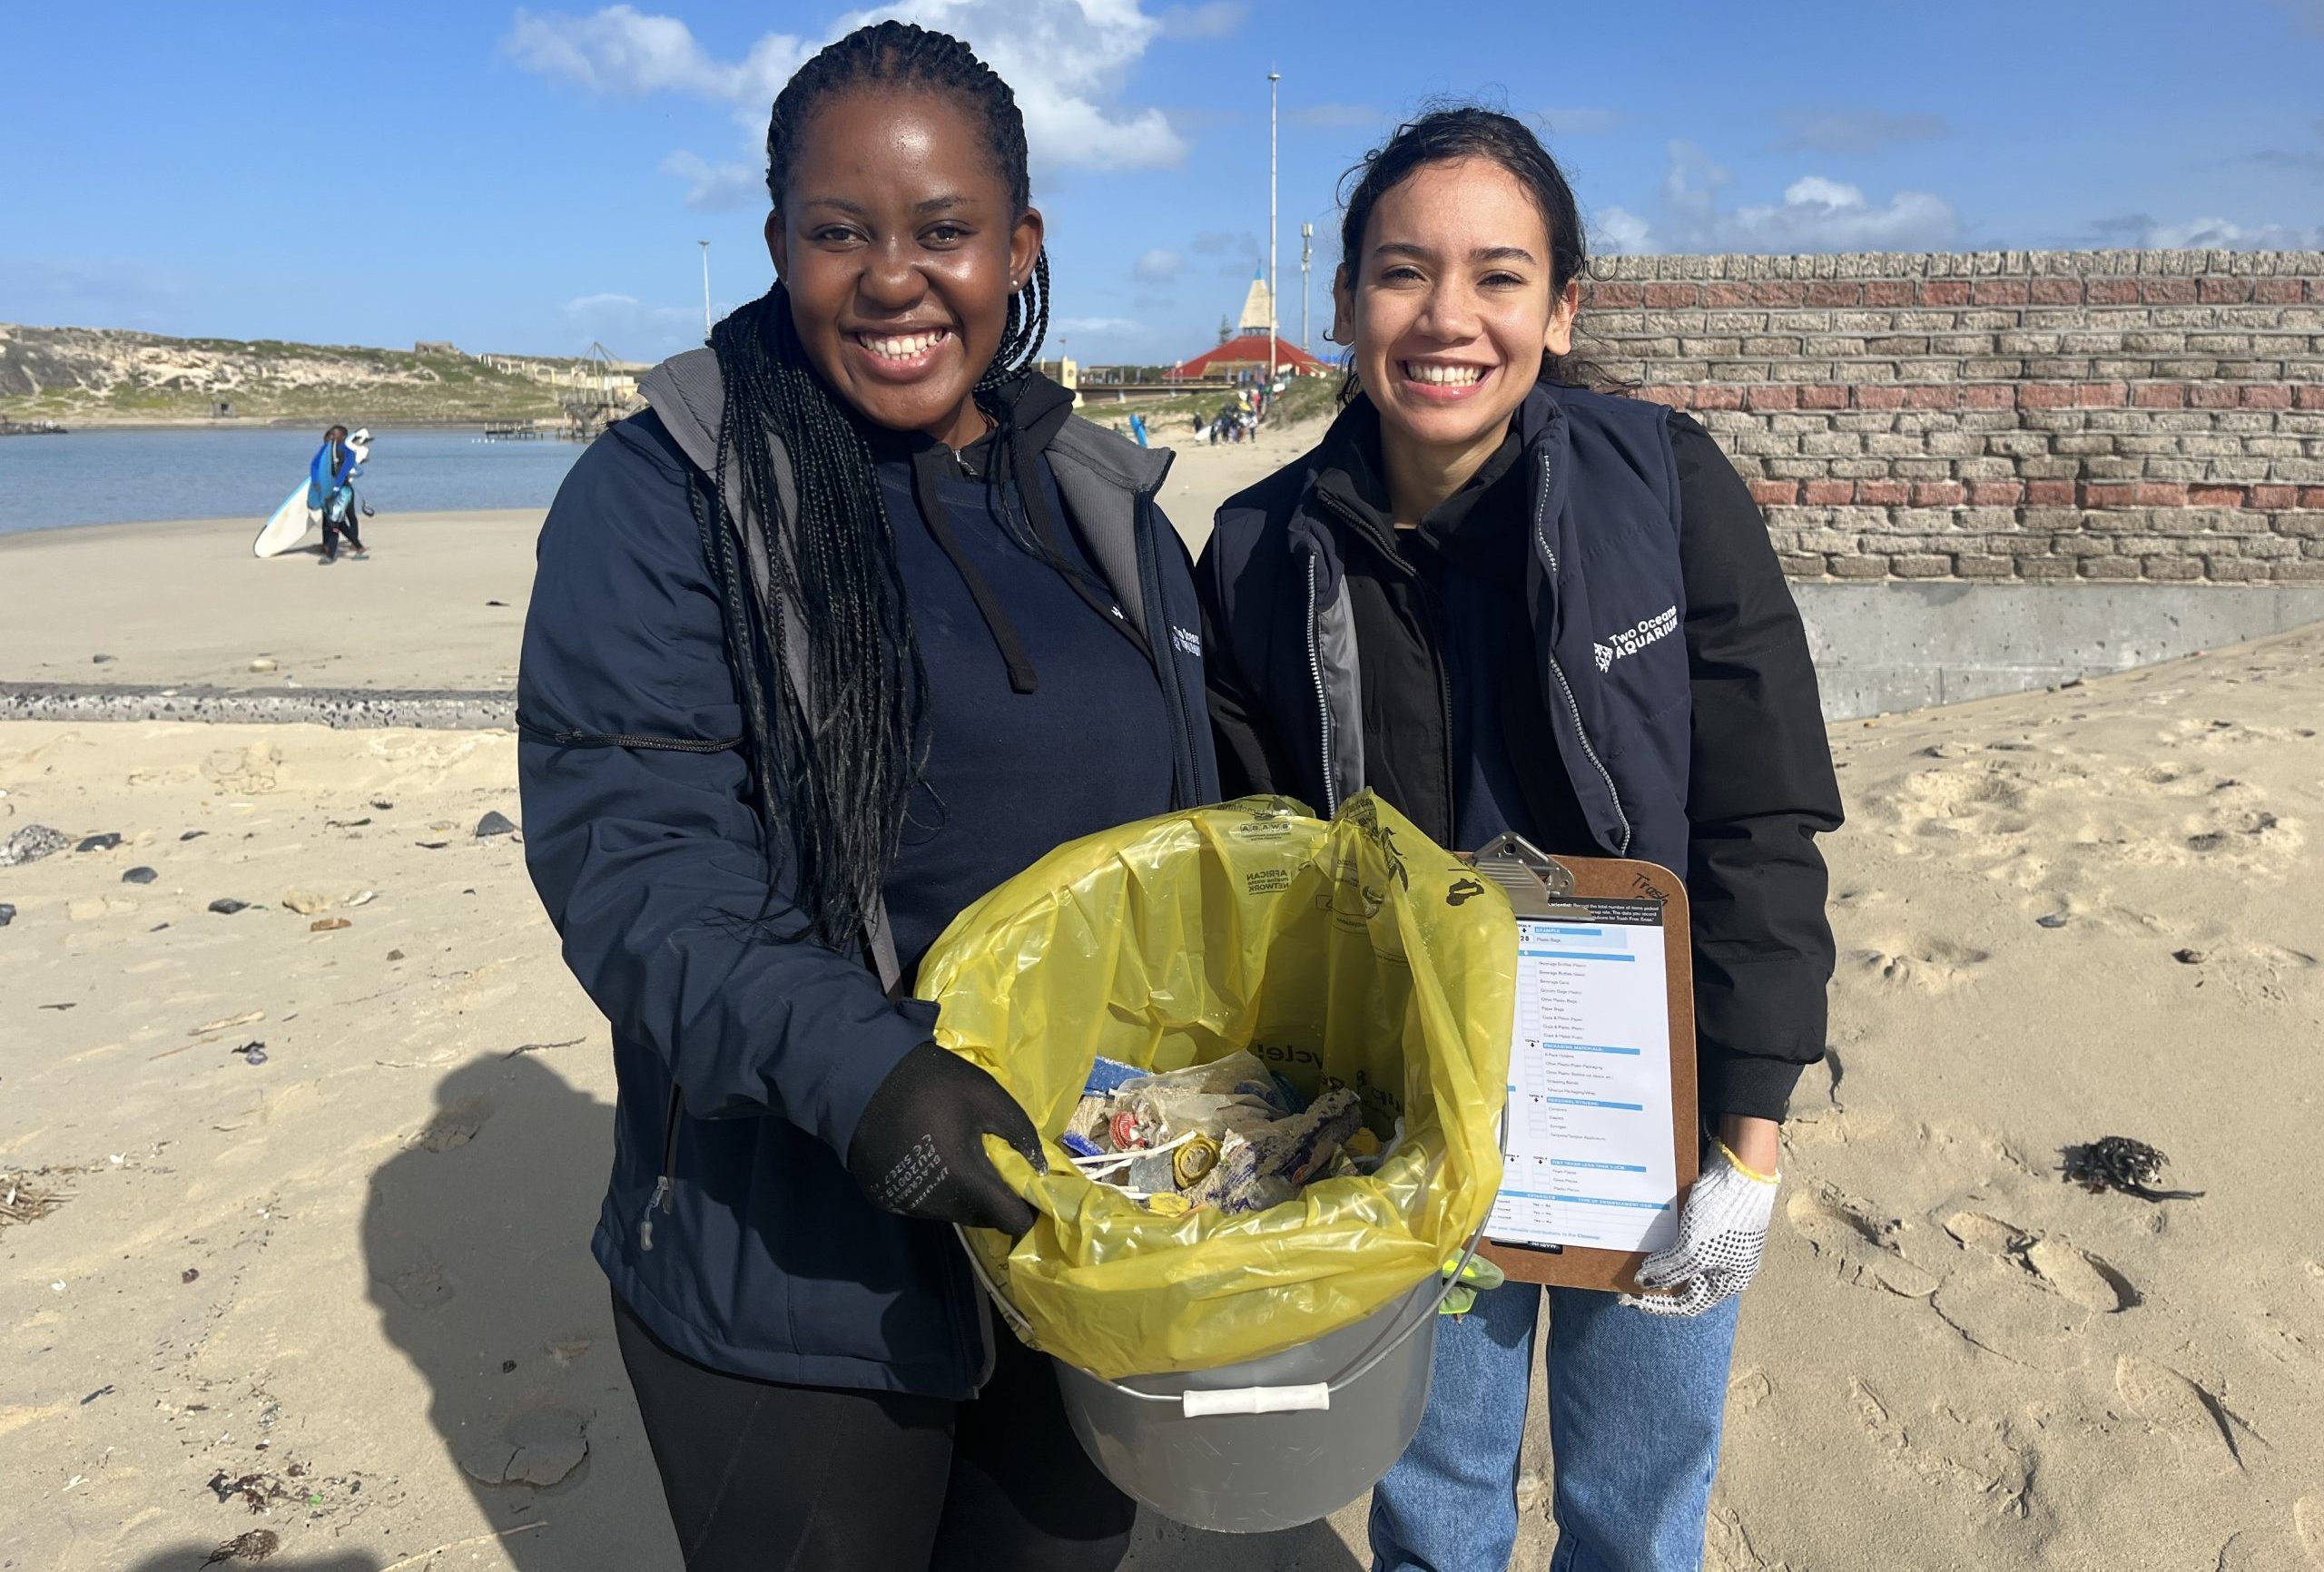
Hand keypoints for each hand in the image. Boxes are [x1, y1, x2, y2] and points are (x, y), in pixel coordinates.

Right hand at [846, 1042, 1046, 1236]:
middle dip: (995, 1197)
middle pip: (981, 1217)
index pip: (1011, 1221)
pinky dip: (935, 1189)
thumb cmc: (931, 1083)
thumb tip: (1040, 1168)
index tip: (1032, 1190)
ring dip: (964, 1193)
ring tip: (959, 1154)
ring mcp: (905, 1205)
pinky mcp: (885, 1199)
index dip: (1027, 1209)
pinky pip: (923, 1204)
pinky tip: (929, 1157)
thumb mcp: (987, 1095)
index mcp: (963, 1179)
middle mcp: (934, 1204)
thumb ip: (1021, 1133)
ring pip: (953, 1212)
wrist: (861, 1076)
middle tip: (996, 1163)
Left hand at [1621, 1137, 1778, 1317]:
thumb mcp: (1694, 1249)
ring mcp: (1718, 1241)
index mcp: (1729, 1280)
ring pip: (1682, 1258)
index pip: (1689, 1303)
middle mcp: (1725, 1264)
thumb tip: (1644, 1282)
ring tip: (1633, 1257)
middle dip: (1658, 1280)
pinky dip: (1666, 1240)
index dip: (1659, 1304)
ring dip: (1659, 1258)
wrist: (1740, 1169)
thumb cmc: (1725, 1214)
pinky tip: (1647, 1236)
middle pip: (1685, 1281)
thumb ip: (1670, 1270)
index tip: (1631, 1299)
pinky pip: (1683, 1238)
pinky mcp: (1709, 1221)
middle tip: (1628, 1278)